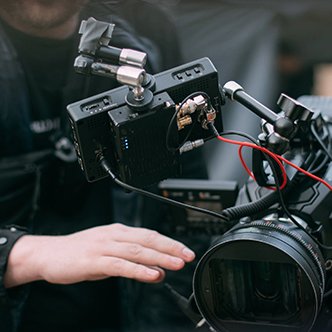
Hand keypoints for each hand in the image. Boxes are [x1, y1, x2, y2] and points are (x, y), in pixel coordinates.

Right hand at [4, 223, 194, 286]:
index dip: (170, 243)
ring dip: (160, 257)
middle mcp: (114, 235)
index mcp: (119, 231)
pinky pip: (121, 265)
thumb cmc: (80, 253)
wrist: (49, 253)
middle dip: (171, 248)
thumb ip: (133, 262)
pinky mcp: (94, 260)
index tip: (185, 251)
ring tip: (177, 264)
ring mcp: (104, 246)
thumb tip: (157, 271)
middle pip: (148, 239)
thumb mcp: (110, 254)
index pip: (150, 235)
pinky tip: (152, 275)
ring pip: (138, 250)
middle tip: (188, 255)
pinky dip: (139, 270)